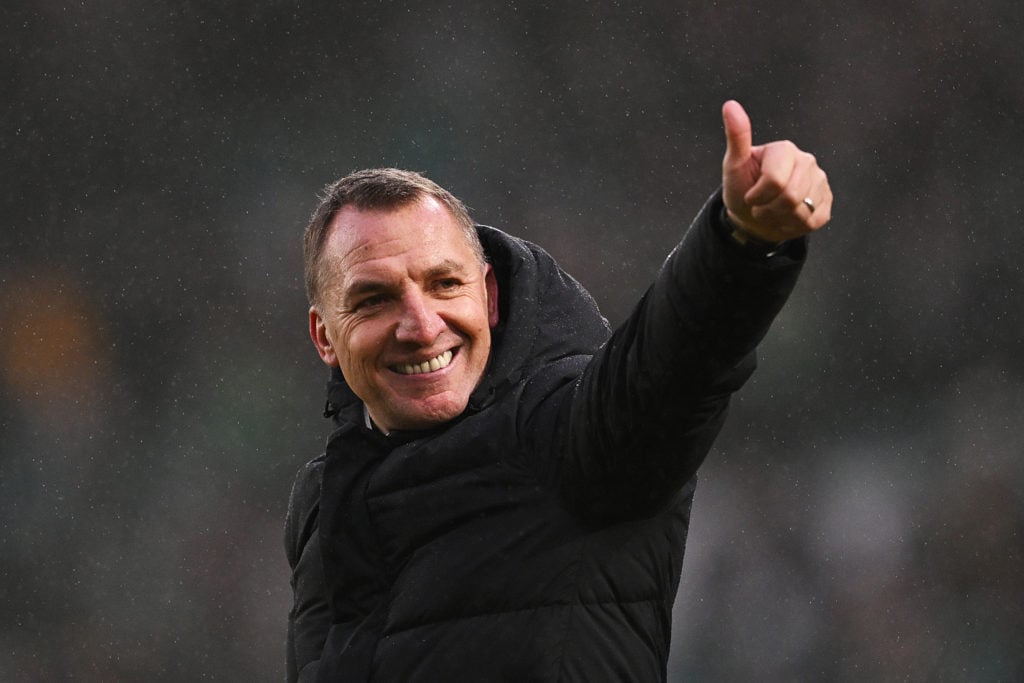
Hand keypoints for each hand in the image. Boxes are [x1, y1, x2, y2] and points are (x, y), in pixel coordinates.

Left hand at [721, 100, 831, 242]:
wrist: (752, 215)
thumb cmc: (742, 188)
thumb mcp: (734, 165)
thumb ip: (737, 137)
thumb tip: (730, 105)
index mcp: (785, 149)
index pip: (775, 181)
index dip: (757, 196)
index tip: (750, 195)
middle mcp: (807, 161)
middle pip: (790, 198)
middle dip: (768, 210)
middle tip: (760, 206)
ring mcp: (820, 182)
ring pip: (801, 212)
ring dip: (779, 219)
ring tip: (772, 211)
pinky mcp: (826, 202)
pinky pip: (812, 221)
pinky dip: (793, 226)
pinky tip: (785, 217)